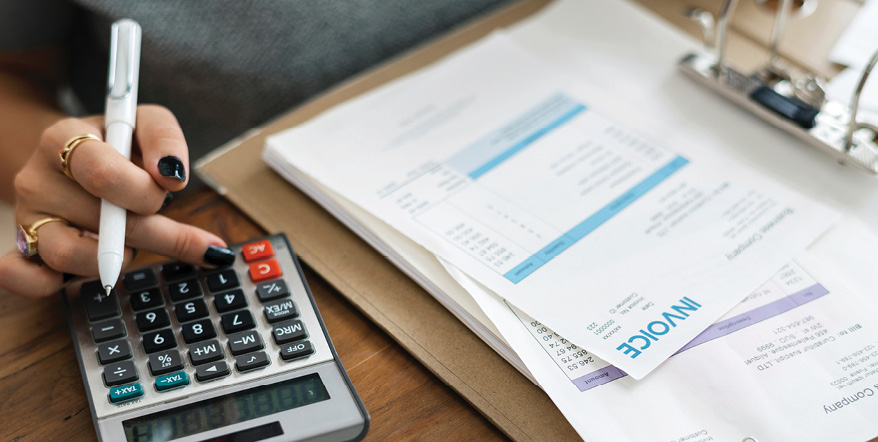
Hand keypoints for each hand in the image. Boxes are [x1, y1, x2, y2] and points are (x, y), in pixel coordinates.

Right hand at [0, 105, 233, 297]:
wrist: (69, 155)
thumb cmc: (116, 143)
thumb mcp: (143, 123)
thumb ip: (164, 139)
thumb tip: (174, 177)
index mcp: (63, 139)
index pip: (100, 172)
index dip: (143, 190)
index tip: (171, 188)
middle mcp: (37, 179)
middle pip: (99, 220)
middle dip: (154, 231)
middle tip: (184, 236)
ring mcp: (27, 218)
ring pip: (69, 255)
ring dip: (118, 258)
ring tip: (134, 244)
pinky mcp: (24, 250)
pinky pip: (24, 277)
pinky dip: (51, 284)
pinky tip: (93, 273)